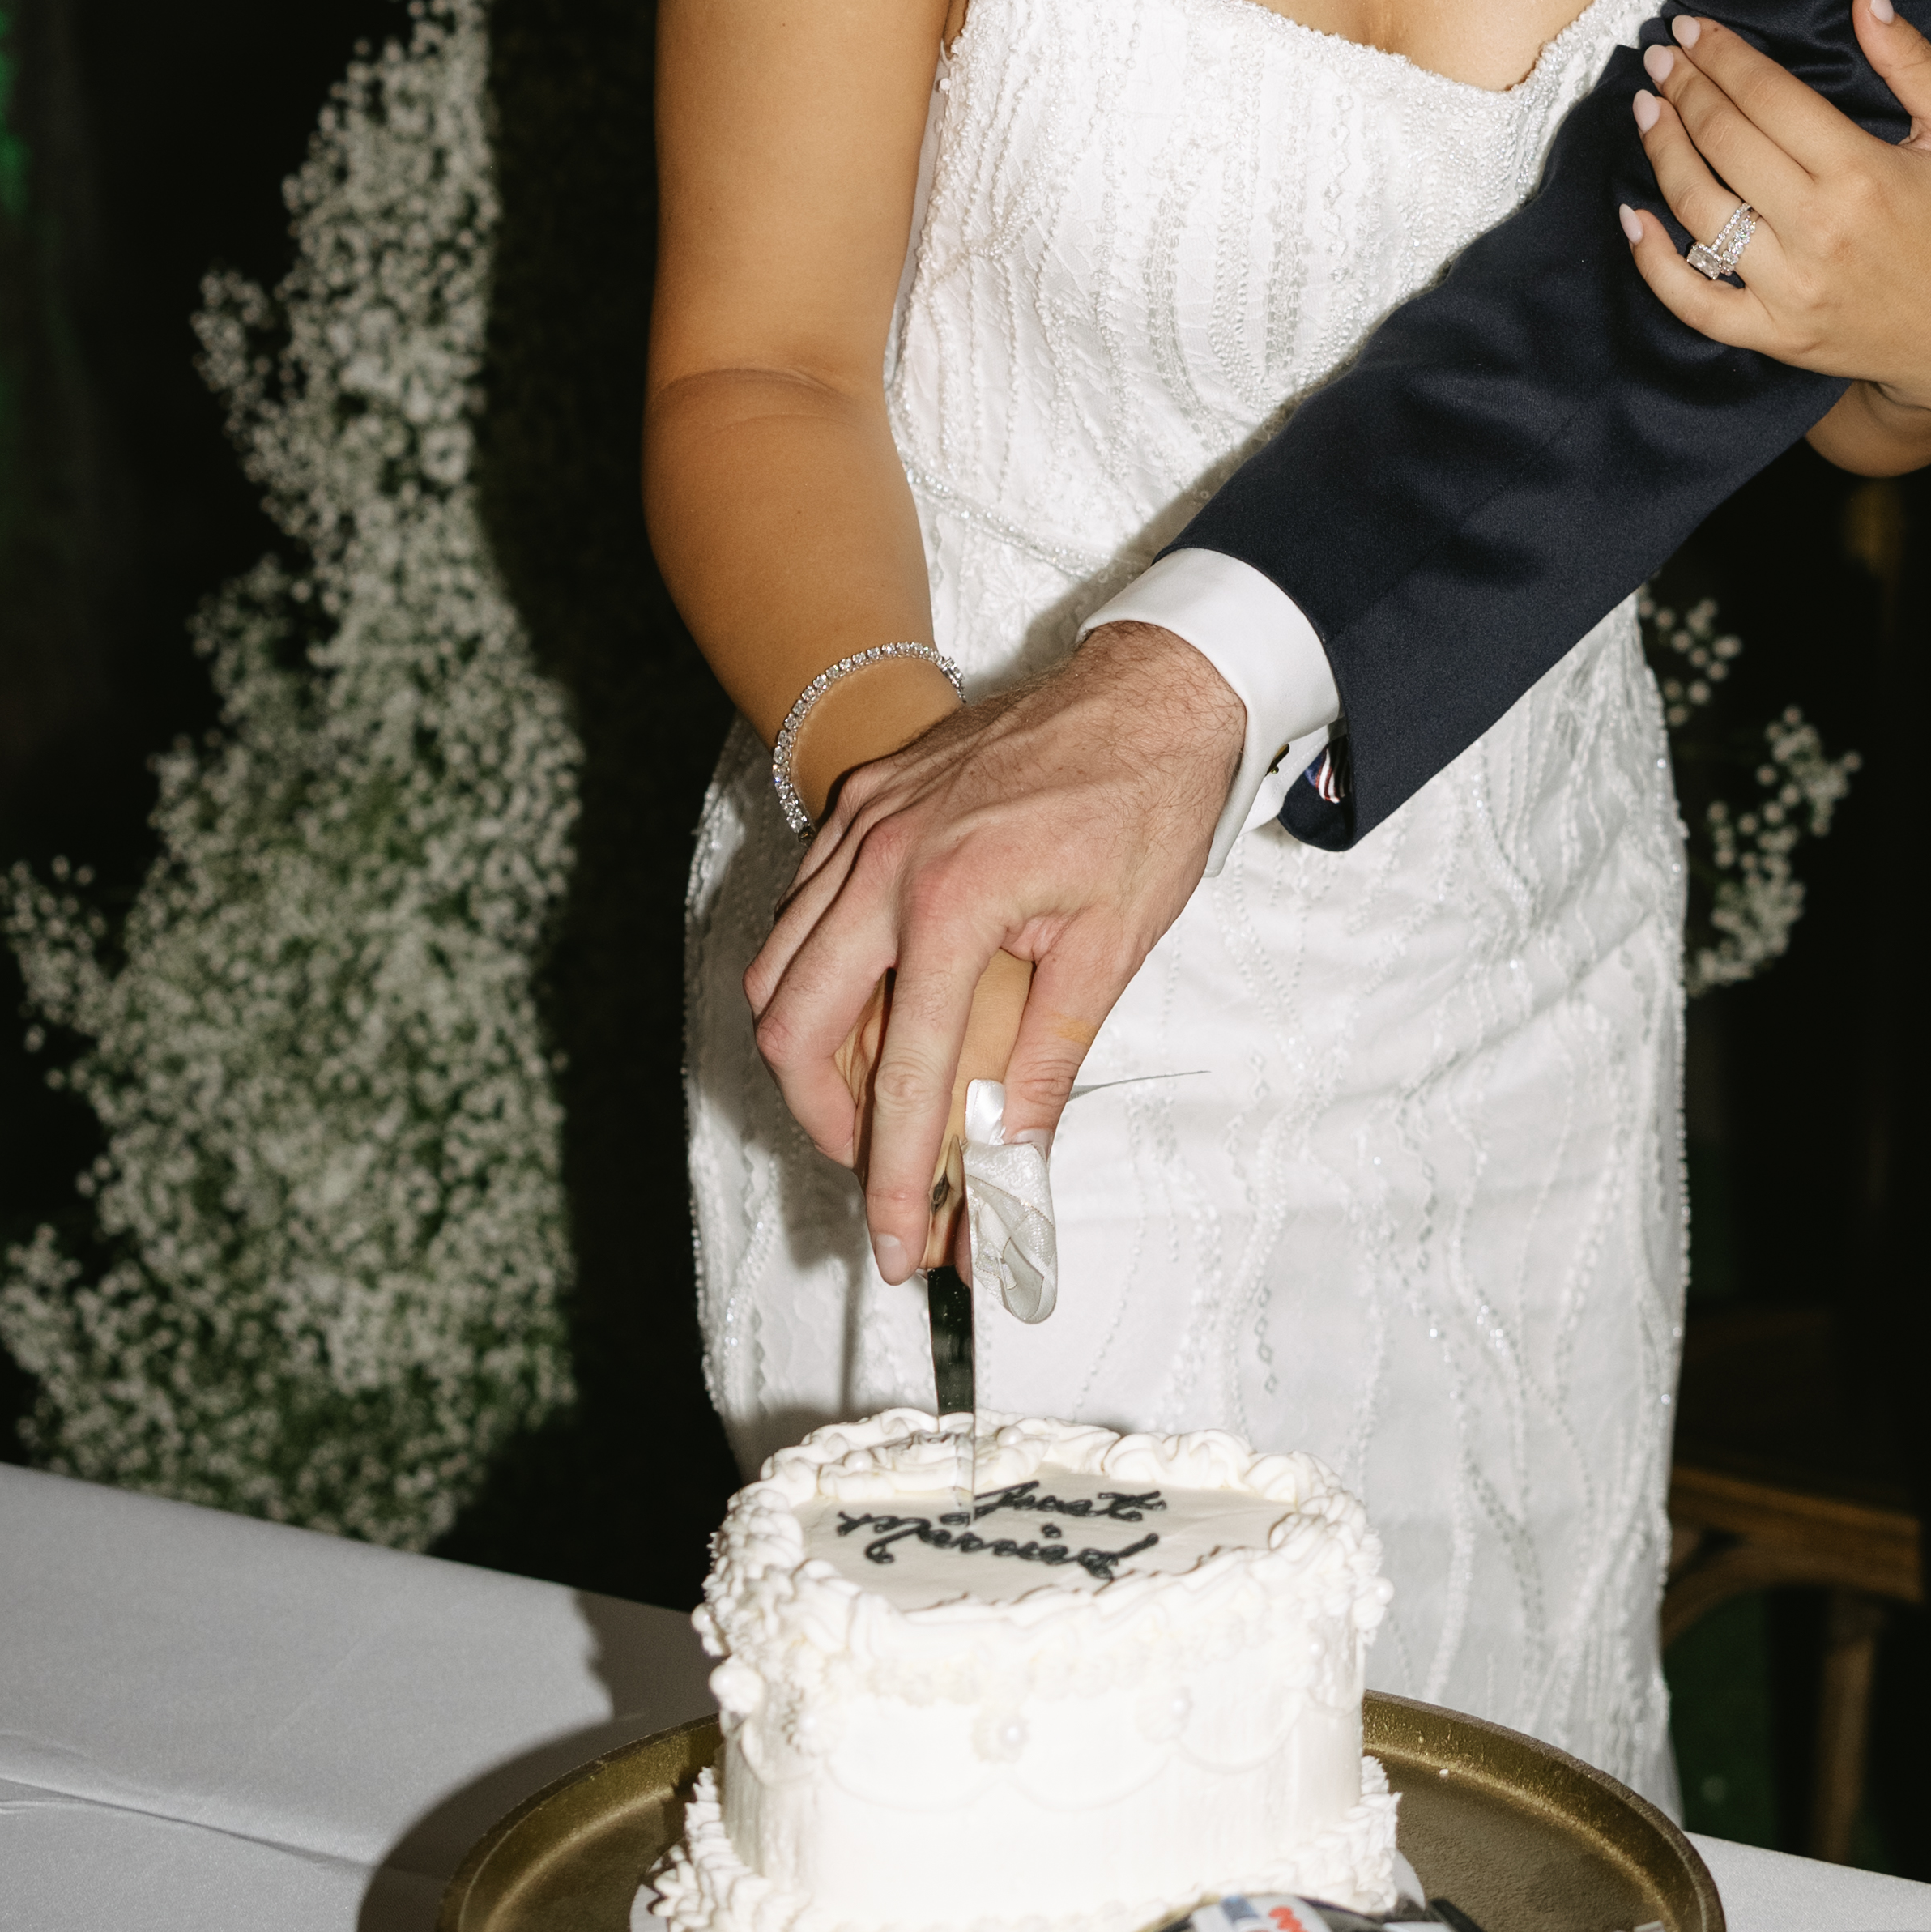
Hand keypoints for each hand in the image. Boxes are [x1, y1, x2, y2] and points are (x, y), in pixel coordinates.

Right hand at [747, 621, 1240, 1280]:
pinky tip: (864, 1006)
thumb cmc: (1148, 804)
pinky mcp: (861, 798)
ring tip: (871, 1105)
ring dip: (805, 1051)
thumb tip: (1012, 1162)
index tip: (901, 1248)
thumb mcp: (1113, 944)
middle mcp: (882, 857)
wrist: (1155, 683)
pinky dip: (810, 972)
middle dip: (823, 1122)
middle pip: (788, 1025)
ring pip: (775, 965)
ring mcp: (860, 821)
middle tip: (878, 1175)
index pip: (899, 1075)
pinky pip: (799, 904)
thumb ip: (1047, 1059)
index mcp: (949, 899)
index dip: (893, 1178)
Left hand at [1620, 0, 1930, 441]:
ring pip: (1697, 210)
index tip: (1691, 29)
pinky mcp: (1776, 333)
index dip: (1720, 54)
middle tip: (1661, 55)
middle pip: (1723, 140)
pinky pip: (1696, 302)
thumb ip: (1912, 60)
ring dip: (1662, 151)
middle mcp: (1819, 229)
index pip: (1765, 95)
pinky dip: (1653, 263)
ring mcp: (1791, 288)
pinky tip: (1633, 219)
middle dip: (1683, 87)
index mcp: (1862, 171)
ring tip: (1648, 109)